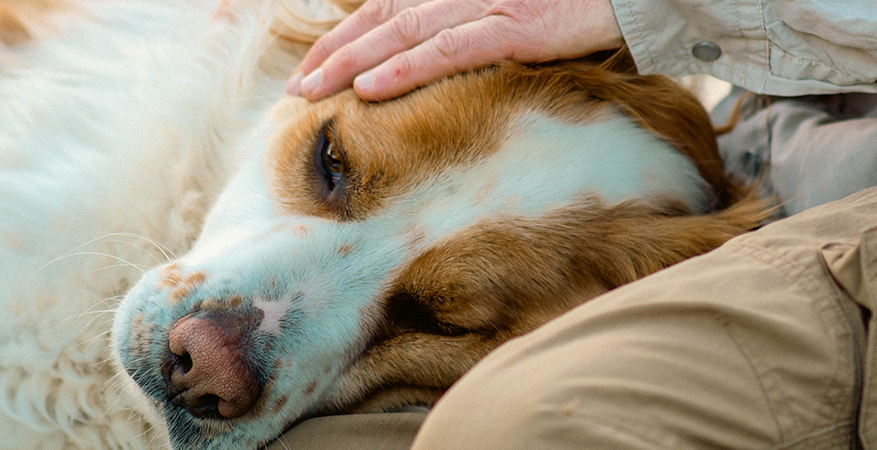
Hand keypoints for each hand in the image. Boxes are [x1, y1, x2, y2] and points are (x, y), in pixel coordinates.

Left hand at [286, 0, 624, 100]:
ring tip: (313, 90)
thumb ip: (473, 30)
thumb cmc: (579, 1)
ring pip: (403, 32)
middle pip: (382, 17)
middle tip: (298, 86)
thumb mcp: (515, 14)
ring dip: (352, 62)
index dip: (346, 35)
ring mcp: (488, 3)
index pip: (388, 6)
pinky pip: (448, 50)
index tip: (314, 65)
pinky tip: (370, 90)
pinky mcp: (517, 25)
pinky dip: (404, 68)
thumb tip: (438, 62)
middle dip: (334, 52)